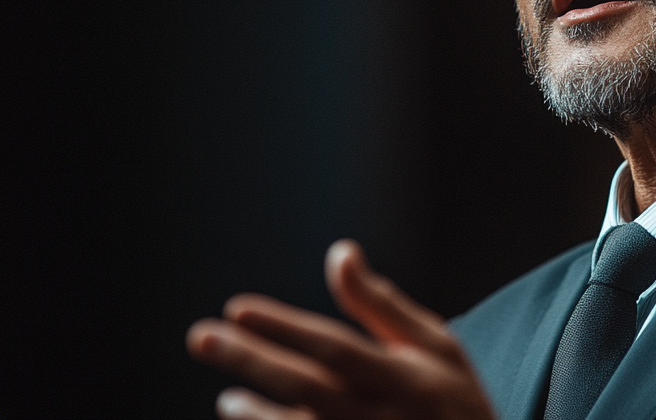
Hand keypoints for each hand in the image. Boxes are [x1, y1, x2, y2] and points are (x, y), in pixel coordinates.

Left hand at [186, 240, 495, 419]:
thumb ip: (381, 304)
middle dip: (251, 360)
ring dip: (256, 416)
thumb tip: (339, 253)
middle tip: (200, 337)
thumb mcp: (435, 346)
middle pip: (308, 389)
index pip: (336, 349)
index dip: (285, 329)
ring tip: (228, 397)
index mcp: (407, 380)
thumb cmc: (454, 401)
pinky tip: (248, 418)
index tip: (238, 308)